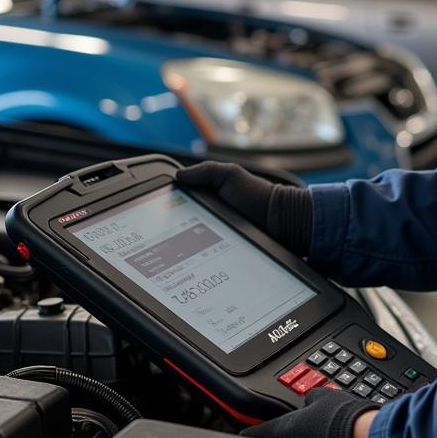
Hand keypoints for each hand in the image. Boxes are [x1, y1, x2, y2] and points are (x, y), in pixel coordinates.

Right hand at [174, 161, 312, 255]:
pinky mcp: (220, 255)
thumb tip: (178, 175)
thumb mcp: (231, 175)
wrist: (282, 223)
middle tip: (161, 237)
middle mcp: (207, 218)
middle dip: (168, 233)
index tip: (154, 212)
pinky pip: (203, 260)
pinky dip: (195, 262)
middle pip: (178, 227)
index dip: (165, 207)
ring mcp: (212, 238)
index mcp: (206, 198)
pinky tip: (188, 266)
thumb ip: (206, 171)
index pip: (177, 203)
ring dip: (181, 250)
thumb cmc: (258, 196)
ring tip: (172, 254)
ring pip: (188, 247)